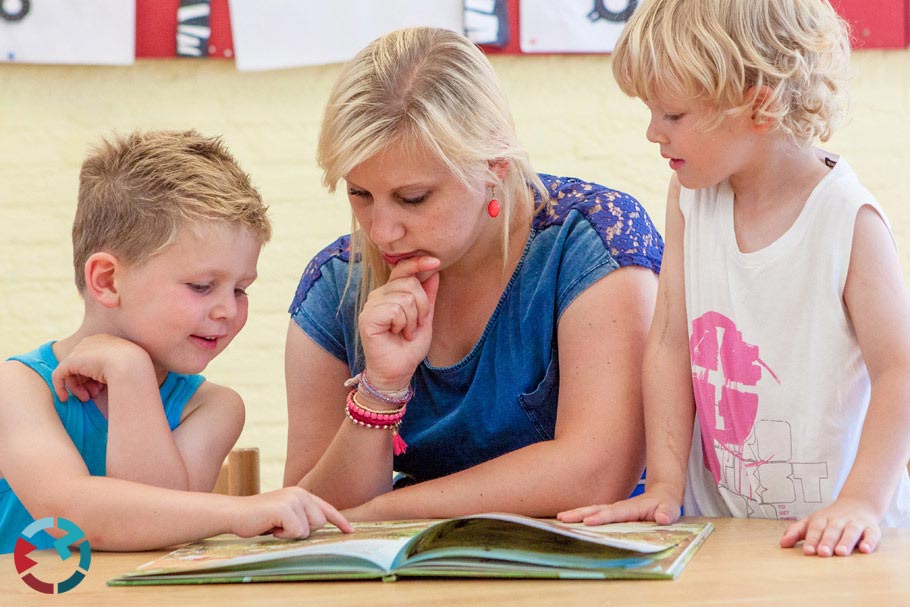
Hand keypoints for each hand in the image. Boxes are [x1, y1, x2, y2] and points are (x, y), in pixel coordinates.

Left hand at [51, 334, 152, 401]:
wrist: (131, 365)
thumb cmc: (135, 368)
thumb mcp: (127, 365)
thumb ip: (116, 367)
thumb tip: (106, 379)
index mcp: (106, 340)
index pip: (93, 359)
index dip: (94, 376)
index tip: (100, 389)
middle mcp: (91, 342)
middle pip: (81, 365)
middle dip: (86, 382)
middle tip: (92, 395)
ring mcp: (80, 350)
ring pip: (72, 371)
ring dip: (78, 388)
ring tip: (88, 398)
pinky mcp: (70, 361)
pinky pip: (59, 375)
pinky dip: (60, 387)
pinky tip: (64, 398)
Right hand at [231, 487, 353, 538]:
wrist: (234, 513)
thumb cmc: (259, 518)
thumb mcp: (284, 514)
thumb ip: (301, 516)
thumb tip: (320, 526)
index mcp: (301, 494)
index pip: (326, 508)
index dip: (339, 521)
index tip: (350, 531)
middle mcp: (300, 493)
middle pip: (320, 523)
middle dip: (303, 531)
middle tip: (282, 527)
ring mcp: (293, 499)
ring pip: (308, 529)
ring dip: (291, 534)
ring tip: (275, 526)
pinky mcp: (285, 508)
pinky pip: (296, 532)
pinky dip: (283, 536)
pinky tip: (271, 528)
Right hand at [358, 256, 439, 388]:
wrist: (398, 371)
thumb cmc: (409, 347)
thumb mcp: (425, 317)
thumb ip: (428, 295)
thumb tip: (434, 270)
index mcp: (390, 292)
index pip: (402, 269)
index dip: (418, 263)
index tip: (436, 261)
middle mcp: (378, 295)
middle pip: (410, 283)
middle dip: (421, 307)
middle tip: (414, 326)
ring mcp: (371, 305)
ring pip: (405, 297)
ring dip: (412, 319)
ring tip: (405, 332)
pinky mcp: (367, 318)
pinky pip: (395, 310)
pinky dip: (403, 324)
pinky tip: (397, 334)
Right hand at [557, 486, 680, 525]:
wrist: (662, 494)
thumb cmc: (666, 505)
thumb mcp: (671, 509)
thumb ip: (667, 513)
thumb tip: (662, 518)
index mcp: (631, 508)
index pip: (614, 513)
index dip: (601, 517)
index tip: (587, 522)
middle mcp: (619, 507)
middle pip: (596, 509)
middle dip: (579, 514)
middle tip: (562, 518)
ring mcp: (613, 509)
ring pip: (592, 510)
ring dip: (576, 514)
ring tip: (559, 519)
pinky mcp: (611, 513)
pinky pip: (594, 514)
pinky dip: (580, 516)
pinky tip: (570, 520)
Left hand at [780, 497, 881, 555]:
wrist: (857, 505)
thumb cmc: (830, 520)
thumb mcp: (811, 522)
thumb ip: (796, 532)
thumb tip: (782, 544)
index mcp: (823, 519)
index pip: (816, 528)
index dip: (812, 539)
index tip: (808, 551)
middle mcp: (839, 520)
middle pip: (832, 530)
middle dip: (827, 541)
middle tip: (823, 553)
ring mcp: (856, 524)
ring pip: (851, 531)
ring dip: (846, 542)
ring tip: (841, 552)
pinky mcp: (872, 529)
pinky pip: (872, 535)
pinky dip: (869, 541)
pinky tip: (865, 549)